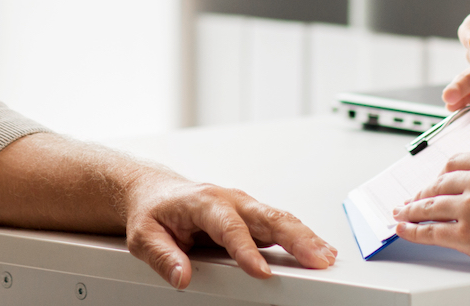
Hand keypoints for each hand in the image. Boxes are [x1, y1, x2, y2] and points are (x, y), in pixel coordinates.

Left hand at [118, 170, 338, 288]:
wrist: (155, 192)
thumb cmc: (152, 211)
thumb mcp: (144, 236)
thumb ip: (163, 257)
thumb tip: (181, 277)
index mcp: (203, 202)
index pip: (229, 227)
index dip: (246, 250)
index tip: (261, 271)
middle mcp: (229, 200)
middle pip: (268, 217)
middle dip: (295, 238)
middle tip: (316, 259)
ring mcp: (244, 207)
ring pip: (280, 219)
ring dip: (306, 237)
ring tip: (325, 257)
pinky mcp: (251, 217)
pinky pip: (280, 225)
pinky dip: (302, 237)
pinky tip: (317, 251)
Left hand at [391, 118, 469, 295]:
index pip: (456, 162)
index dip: (442, 173)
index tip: (436, 180)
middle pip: (439, 183)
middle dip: (424, 192)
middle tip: (415, 198)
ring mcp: (469, 208)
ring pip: (429, 205)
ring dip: (412, 210)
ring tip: (403, 213)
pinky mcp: (463, 234)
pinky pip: (429, 230)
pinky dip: (411, 230)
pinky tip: (403, 228)